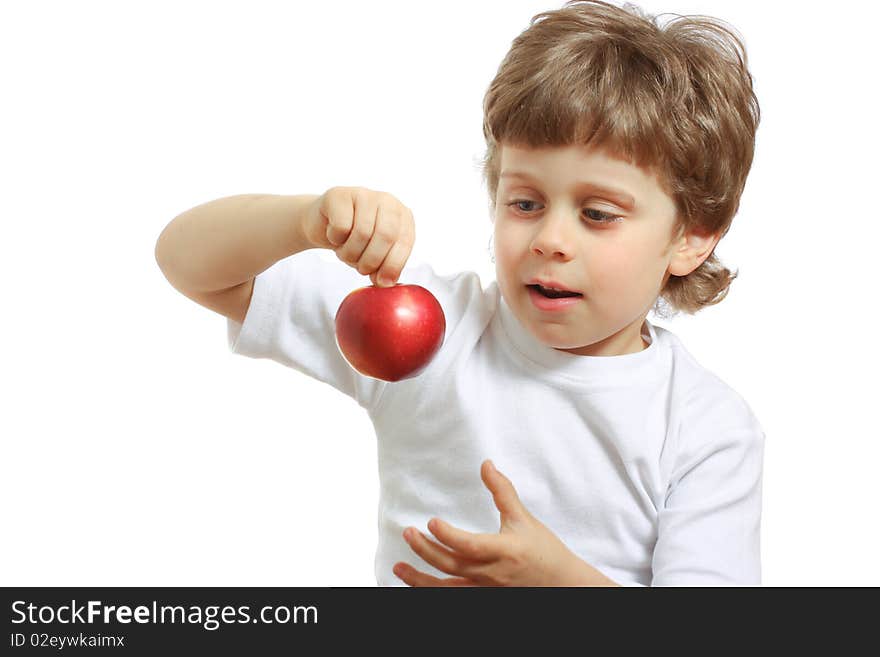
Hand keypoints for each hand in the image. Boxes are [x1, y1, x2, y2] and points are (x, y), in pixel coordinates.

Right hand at [302, 186, 414, 286]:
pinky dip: (335, 239)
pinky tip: (335, 236)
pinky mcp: (339, 195)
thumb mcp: (376, 254)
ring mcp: (363, 194)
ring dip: (350, 253)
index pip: (404, 241)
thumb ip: (386, 266)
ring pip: (362, 233)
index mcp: (403, 216)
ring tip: (346, 253)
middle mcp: (387, 201)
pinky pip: (341, 227)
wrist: (322, 226)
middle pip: (385, 236)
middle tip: (361, 269)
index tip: (381, 281)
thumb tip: (386, 282)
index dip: (393, 265)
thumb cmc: (354, 242)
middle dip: (371, 260)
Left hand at [394, 460, 616, 586]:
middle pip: (453, 565)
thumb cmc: (543, 550)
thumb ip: (502, 491)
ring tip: (399, 566)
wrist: (561, 584)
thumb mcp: (524, 518)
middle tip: (409, 533)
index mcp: (505, 550)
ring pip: (447, 588)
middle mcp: (492, 574)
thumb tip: (486, 464)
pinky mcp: (482, 597)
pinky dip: (432, 591)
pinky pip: (452, 597)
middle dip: (426, 551)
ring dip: (420, 579)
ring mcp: (486, 590)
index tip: (431, 522)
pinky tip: (416, 582)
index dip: (450, 536)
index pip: (471, 546)